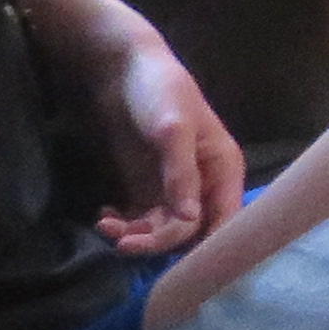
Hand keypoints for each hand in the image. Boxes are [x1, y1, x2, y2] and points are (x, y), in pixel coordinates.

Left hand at [87, 33, 243, 256]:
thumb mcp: (172, 129)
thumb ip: (181, 174)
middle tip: (122, 241)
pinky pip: (141, 218)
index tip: (173, 262)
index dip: (204, 244)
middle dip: (157, 240)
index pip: (223, 219)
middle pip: (188, 231)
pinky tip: (105, 216)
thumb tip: (188, 220)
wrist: (121, 68)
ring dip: (135, 234)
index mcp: (223, 168)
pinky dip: (124, 223)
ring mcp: (173, 186)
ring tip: (106, 226)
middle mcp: (204, 184)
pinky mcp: (146, 185)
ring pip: (162, 229)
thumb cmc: (159, 90)